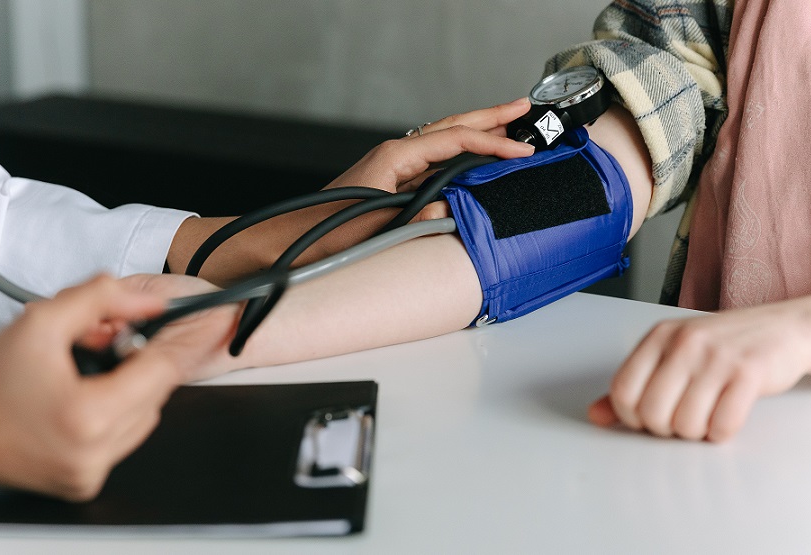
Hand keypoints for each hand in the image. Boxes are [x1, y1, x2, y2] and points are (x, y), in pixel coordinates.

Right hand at [0, 274, 236, 499]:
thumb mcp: (43, 320)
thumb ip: (102, 299)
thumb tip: (150, 302)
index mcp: (89, 415)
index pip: (163, 370)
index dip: (190, 338)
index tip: (218, 318)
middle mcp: (96, 452)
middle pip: (155, 393)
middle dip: (138, 361)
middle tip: (102, 343)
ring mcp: (91, 473)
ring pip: (144, 417)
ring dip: (128, 389)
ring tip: (82, 373)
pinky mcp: (84, 483)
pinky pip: (122, 439)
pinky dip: (114, 414)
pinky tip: (79, 399)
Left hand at [167, 99, 534, 282]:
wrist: (287, 241)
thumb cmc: (323, 235)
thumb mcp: (375, 229)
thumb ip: (415, 219)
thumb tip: (449, 212)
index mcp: (392, 158)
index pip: (453, 141)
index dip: (491, 144)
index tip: (522, 150)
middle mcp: (393, 155)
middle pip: (450, 128)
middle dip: (488, 117)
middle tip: (522, 107)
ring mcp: (390, 166)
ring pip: (442, 140)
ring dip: (475, 131)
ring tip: (506, 124)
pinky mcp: (389, 180)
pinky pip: (433, 158)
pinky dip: (458, 151)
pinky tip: (470, 158)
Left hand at [589, 293, 810, 440]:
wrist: (784, 329)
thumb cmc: (722, 346)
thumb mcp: (672, 355)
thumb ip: (634, 384)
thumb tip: (596, 416)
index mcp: (658, 336)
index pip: (622, 390)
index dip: (631, 416)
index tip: (648, 417)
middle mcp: (684, 343)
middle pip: (651, 413)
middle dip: (664, 429)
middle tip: (681, 419)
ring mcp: (717, 357)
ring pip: (685, 423)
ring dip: (695, 432)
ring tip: (705, 416)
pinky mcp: (749, 373)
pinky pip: (722, 425)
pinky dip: (721, 432)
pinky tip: (725, 418)